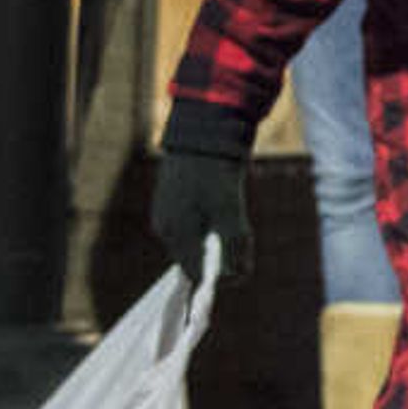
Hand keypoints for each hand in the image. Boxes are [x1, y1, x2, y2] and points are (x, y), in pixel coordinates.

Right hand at [149, 147, 252, 282]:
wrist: (204, 131)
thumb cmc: (217, 173)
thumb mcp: (231, 211)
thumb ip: (235, 245)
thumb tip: (240, 276)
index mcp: (175, 232)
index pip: (193, 273)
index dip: (217, 277)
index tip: (239, 269)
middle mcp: (165, 227)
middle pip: (194, 257)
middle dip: (220, 255)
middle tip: (242, 238)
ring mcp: (166, 213)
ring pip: (194, 240)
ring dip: (216, 238)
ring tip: (233, 217)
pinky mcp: (173, 201)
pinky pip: (192, 224)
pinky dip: (209, 224)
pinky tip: (224, 206)